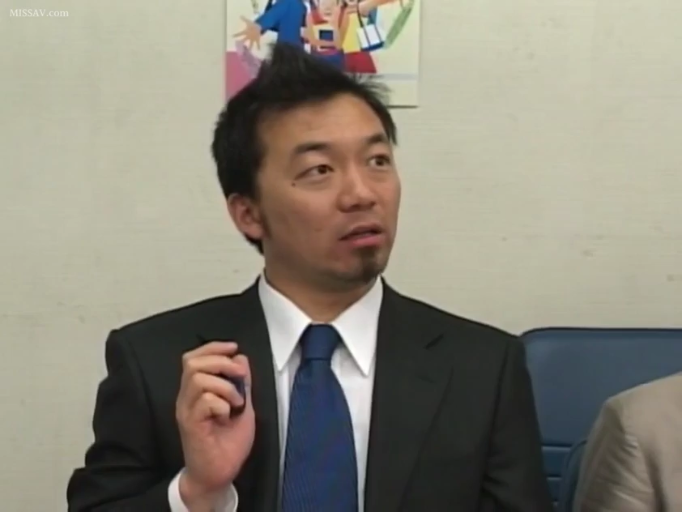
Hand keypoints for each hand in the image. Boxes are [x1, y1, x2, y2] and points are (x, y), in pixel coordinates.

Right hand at [175, 341, 255, 509]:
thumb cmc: (228, 442)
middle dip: (221, 362)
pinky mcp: (190, 425)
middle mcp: (186, 398)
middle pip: (192, 362)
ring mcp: (186, 411)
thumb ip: (241, 383)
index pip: (193, 358)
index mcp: (196, 391)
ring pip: (198, 379)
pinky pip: (205, 401)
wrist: (219, 473)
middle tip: (239, 377)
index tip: (234, 348)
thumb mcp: (242, 405)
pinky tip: (227, 416)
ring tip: (235, 403)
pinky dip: (222, 404)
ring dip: (224, 386)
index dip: (213, 347)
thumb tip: (240, 358)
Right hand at [233, 16, 261, 49]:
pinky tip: (259, 49)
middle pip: (244, 40)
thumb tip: (240, 16)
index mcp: (246, 32)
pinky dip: (258, 46)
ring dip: (250, 47)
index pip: (240, 33)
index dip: (236, 35)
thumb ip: (244, 19)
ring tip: (249, 51)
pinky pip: (257, 43)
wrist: (258, 27)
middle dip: (242, 42)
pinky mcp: (257, 39)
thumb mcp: (248, 22)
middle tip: (238, 46)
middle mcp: (248, 37)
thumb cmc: (252, 25)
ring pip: (251, 43)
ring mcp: (252, 39)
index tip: (232, 36)